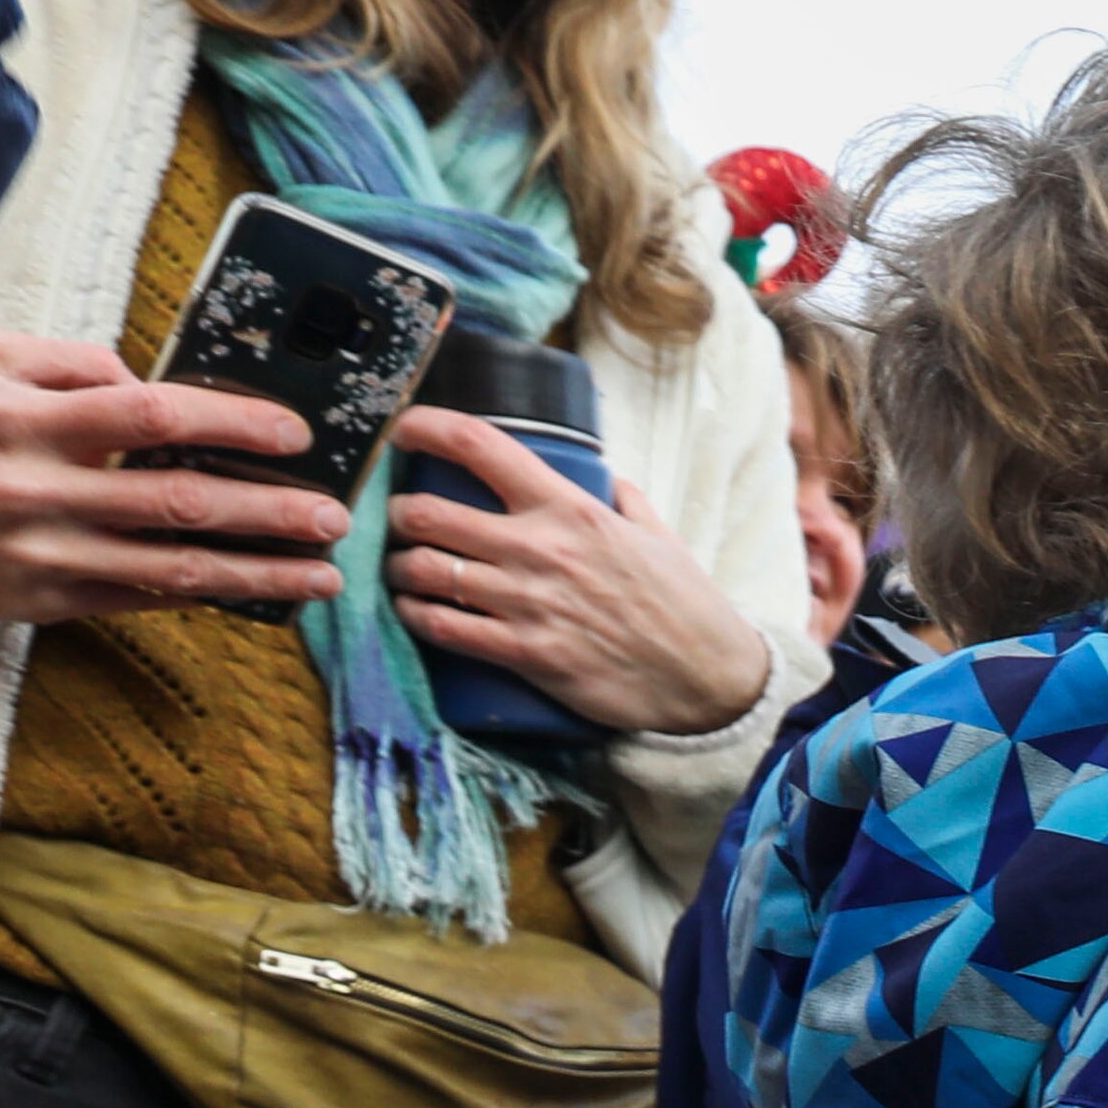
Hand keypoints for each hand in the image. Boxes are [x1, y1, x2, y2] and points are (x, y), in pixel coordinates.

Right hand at [0, 331, 354, 617]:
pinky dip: (205, 596)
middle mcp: (36, 493)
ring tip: (324, 574)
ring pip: (172, 569)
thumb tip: (153, 382)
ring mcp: (42, 555)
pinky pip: (142, 600)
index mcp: (24, 421)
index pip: (150, 417)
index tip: (293, 433)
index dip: (231, 425)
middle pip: (178, 503)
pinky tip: (260, 593)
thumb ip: (73, 361)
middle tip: (335, 516)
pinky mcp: (45, 601)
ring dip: (258, 574)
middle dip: (268, 512)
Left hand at [386, 407, 770, 736]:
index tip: (405, 431)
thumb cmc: (686, 605)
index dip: (427, 428)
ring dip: (399, 567)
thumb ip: (625, 501)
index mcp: (571, 509)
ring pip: (422, 570)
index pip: (480, 446)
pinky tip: (415, 612)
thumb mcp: (659, 536)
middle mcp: (540, 549)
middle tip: (402, 521)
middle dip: (399, 514)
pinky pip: (441, 627)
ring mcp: (528, 604)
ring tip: (403, 569)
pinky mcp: (524, 654)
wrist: (708, 679)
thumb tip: (608, 480)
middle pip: (427, 513)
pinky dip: (416, 616)